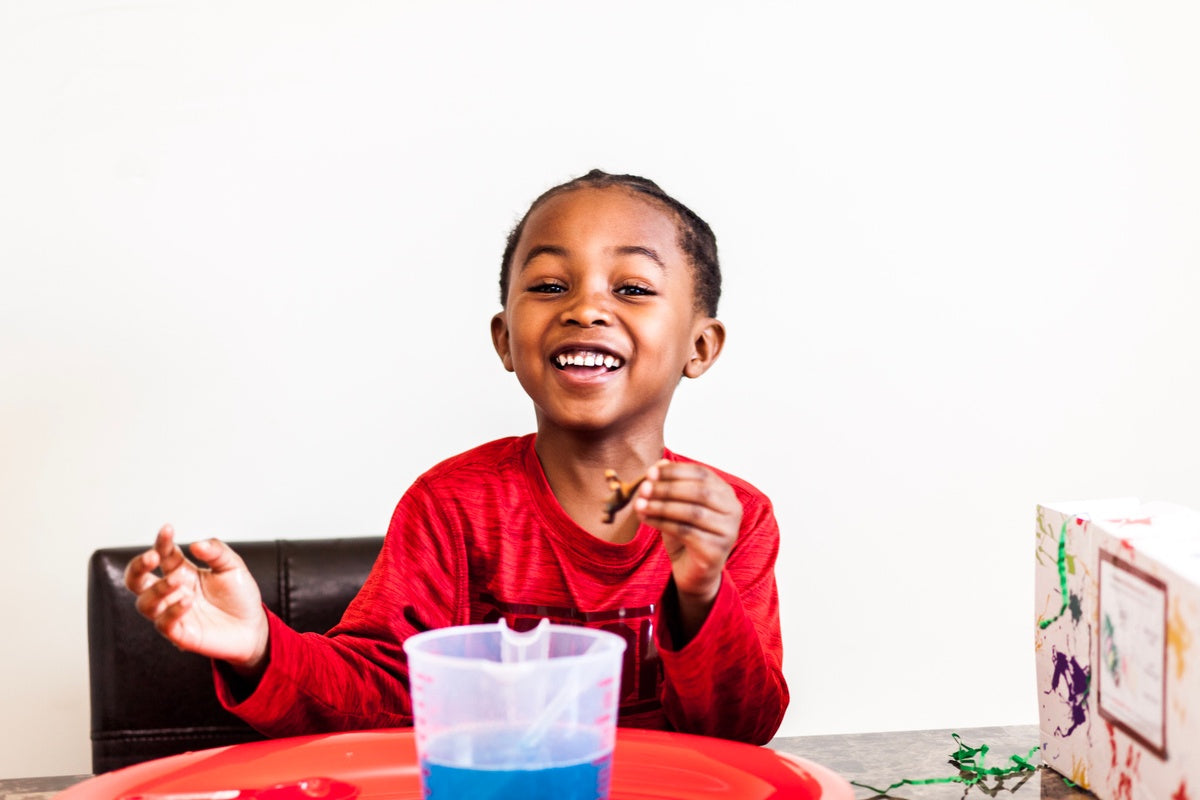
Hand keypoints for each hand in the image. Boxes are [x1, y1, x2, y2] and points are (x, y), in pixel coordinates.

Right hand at [124, 524, 269, 671]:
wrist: (253, 626)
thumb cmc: (239, 596)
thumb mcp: (233, 566)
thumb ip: (216, 552)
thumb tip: (196, 544)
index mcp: (181, 571)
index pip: (162, 554)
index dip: (161, 541)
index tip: (168, 529)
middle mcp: (172, 592)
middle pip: (136, 580)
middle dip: (138, 567)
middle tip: (152, 556)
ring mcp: (172, 613)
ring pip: (145, 603)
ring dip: (158, 589)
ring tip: (178, 580)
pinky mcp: (180, 633)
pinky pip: (163, 624)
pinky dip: (172, 611)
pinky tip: (187, 600)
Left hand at [635, 461, 740, 636]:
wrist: (694, 572)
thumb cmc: (686, 534)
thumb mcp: (677, 506)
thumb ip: (671, 485)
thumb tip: (658, 464)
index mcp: (725, 493)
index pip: (702, 474)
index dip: (675, 471)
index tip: (650, 472)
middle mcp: (733, 510)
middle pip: (699, 492)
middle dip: (667, 488)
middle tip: (643, 488)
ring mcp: (728, 531)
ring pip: (692, 512)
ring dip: (662, 506)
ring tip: (639, 504)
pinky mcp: (716, 550)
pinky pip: (685, 532)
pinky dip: (662, 523)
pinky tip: (645, 519)